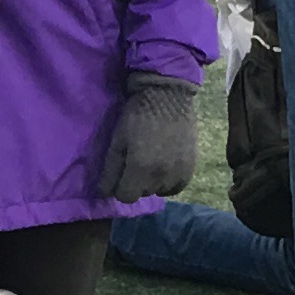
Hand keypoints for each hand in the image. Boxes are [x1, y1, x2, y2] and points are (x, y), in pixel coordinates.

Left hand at [101, 76, 196, 201]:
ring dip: (153, 181)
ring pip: (160, 190)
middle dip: (137, 181)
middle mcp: (161, 175)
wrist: (168, 96)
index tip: (121, 173)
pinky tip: (165, 167)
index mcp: (140, 168)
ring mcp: (178, 172)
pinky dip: (169, 181)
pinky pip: (176, 187)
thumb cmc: (138, 115)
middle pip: (143, 193)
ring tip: (152, 161)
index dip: (120, 186)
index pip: (126, 197)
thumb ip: (110, 170)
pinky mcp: (191, 167)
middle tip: (136, 160)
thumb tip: (104, 193)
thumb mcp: (118, 140)